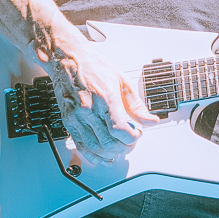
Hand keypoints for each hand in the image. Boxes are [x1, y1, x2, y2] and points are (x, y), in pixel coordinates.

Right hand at [40, 40, 157, 163]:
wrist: (68, 60)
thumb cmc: (94, 67)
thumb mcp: (122, 81)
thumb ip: (137, 105)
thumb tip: (150, 120)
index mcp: (105, 97)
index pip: (119, 130)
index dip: (132, 138)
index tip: (137, 134)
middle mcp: (89, 109)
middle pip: (108, 142)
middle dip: (124, 147)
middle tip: (130, 142)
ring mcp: (76, 116)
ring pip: (95, 147)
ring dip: (110, 153)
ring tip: (119, 148)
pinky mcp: (68, 121)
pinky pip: (80, 146)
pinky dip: (93, 156)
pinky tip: (103, 158)